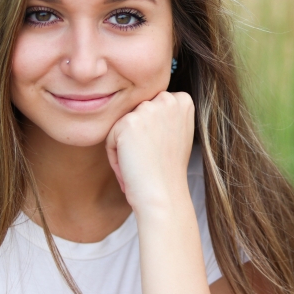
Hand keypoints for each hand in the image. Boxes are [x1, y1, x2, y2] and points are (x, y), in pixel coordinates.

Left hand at [105, 91, 194, 212]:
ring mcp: (148, 109)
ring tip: (141, 164)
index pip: (152, 107)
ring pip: (122, 124)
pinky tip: (132, 167)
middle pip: (136, 113)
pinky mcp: (129, 122)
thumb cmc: (168, 170)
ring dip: (125, 146)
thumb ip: (165, 113)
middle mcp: (167, 99)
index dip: (153, 132)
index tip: (162, 150)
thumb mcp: (177, 132)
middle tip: (150, 159)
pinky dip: (115, 156)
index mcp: (182, 100)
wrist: (163, 194)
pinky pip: (111, 137)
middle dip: (137, 137)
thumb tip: (144, 106)